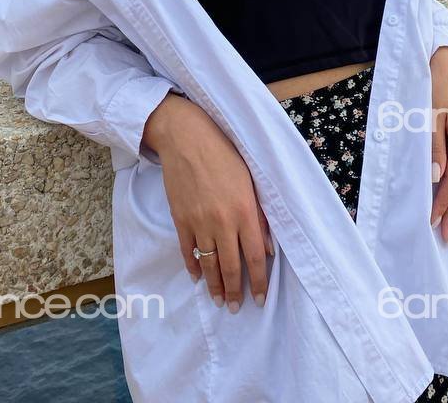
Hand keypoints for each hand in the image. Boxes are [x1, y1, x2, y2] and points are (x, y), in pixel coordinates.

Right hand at [143, 93, 274, 310]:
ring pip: (209, 264)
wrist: (187, 138)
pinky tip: (198, 277)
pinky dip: (193, 267)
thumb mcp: (250, 181)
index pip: (254, 257)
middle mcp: (223, 222)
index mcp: (244, 211)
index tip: (260, 299)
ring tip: (219, 301)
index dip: (258, 282)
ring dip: (215, 286)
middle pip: (231, 266)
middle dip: (235, 291)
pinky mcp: (180, 219)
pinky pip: (187, 251)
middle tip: (236, 308)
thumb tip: (267, 248)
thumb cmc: (224, 153)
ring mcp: (199, 223)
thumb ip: (259, 216)